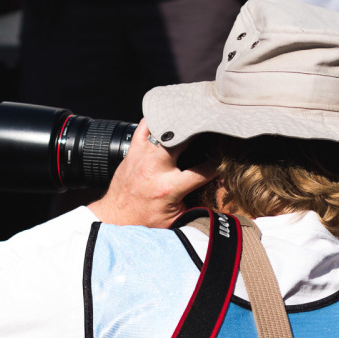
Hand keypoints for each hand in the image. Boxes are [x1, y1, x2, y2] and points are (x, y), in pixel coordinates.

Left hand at [89, 122, 215, 227]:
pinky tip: (167, 116)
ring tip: (192, 119)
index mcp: (168, 188)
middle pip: (182, 141)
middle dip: (198, 133)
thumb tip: (213, 195)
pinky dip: (156, 120)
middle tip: (210, 128)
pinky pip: (143, 127)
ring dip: (179, 125)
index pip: (201, 171)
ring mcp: (141, 157)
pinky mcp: (132, 152)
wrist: (115, 218)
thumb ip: (194, 206)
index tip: (224, 160)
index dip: (216, 165)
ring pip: (163, 130)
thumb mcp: (174, 220)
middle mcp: (155, 169)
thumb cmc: (144, 221)